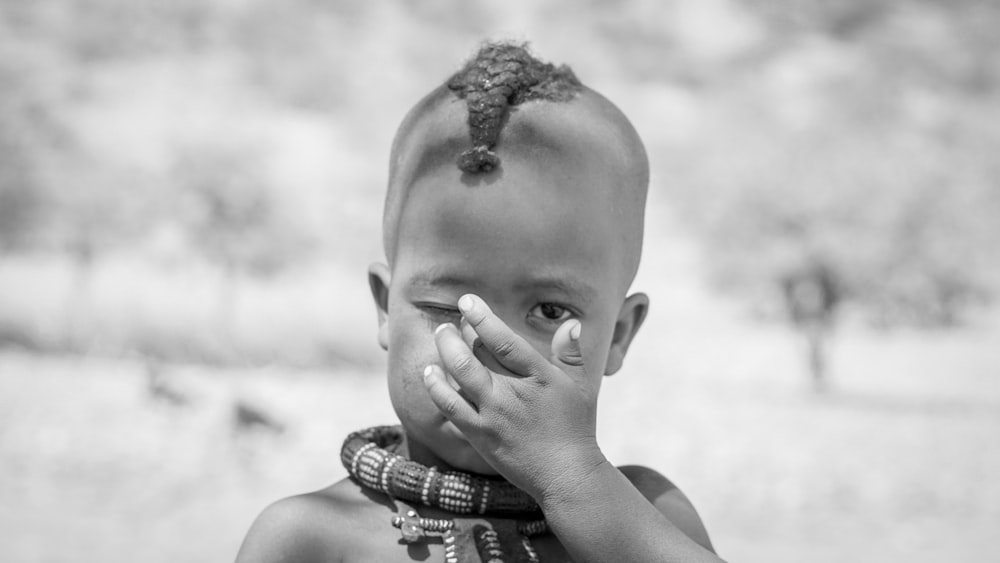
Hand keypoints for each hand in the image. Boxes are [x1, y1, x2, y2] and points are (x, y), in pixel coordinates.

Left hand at [422, 294, 607, 499]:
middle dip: (457, 332)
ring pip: (460, 374)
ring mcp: (494, 414)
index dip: (483, 318)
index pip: (504, 340)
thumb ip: (571, 354)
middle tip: (451, 322)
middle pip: (475, 353)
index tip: (468, 301)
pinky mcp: (480, 435)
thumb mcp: (581, 387)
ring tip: (440, 336)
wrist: (565, 476)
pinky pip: (450, 406)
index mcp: (539, 376)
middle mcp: (513, 392)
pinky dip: (437, 386)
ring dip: (444, 351)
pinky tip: (430, 372)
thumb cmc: (575, 428)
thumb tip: (571, 323)